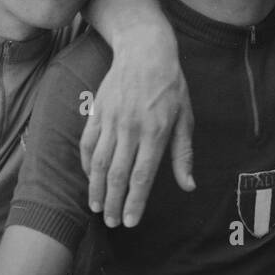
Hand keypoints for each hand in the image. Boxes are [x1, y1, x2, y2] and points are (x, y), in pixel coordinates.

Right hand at [80, 22, 194, 227]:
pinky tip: (89, 179)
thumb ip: (184, 154)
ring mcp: (111, 120)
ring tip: (96, 208)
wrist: (145, 51)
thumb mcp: (186, 118)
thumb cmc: (171, 86)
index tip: (129, 222)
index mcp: (156, 133)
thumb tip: (188, 186)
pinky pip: (87, 144)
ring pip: (98, 163)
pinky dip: (86, 165)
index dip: (135, 202)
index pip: (142, 176)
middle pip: (117, 175)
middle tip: (111, 223)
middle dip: (113, 203)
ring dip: (95, 189)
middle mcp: (132, 129)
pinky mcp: (97, 112)